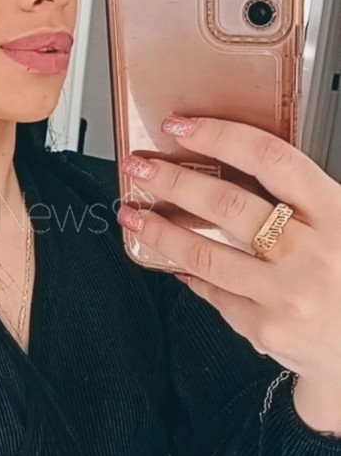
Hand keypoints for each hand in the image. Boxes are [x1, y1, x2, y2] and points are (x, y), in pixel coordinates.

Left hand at [116, 115, 340, 385]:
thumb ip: (305, 198)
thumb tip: (237, 164)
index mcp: (336, 213)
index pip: (271, 159)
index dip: (221, 136)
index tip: (183, 126)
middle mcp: (310, 252)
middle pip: (227, 204)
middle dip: (173, 181)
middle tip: (140, 167)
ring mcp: (285, 294)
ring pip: (205, 254)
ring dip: (160, 232)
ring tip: (134, 216)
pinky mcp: (266, 329)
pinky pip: (215, 294)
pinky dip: (191, 275)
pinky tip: (173, 263)